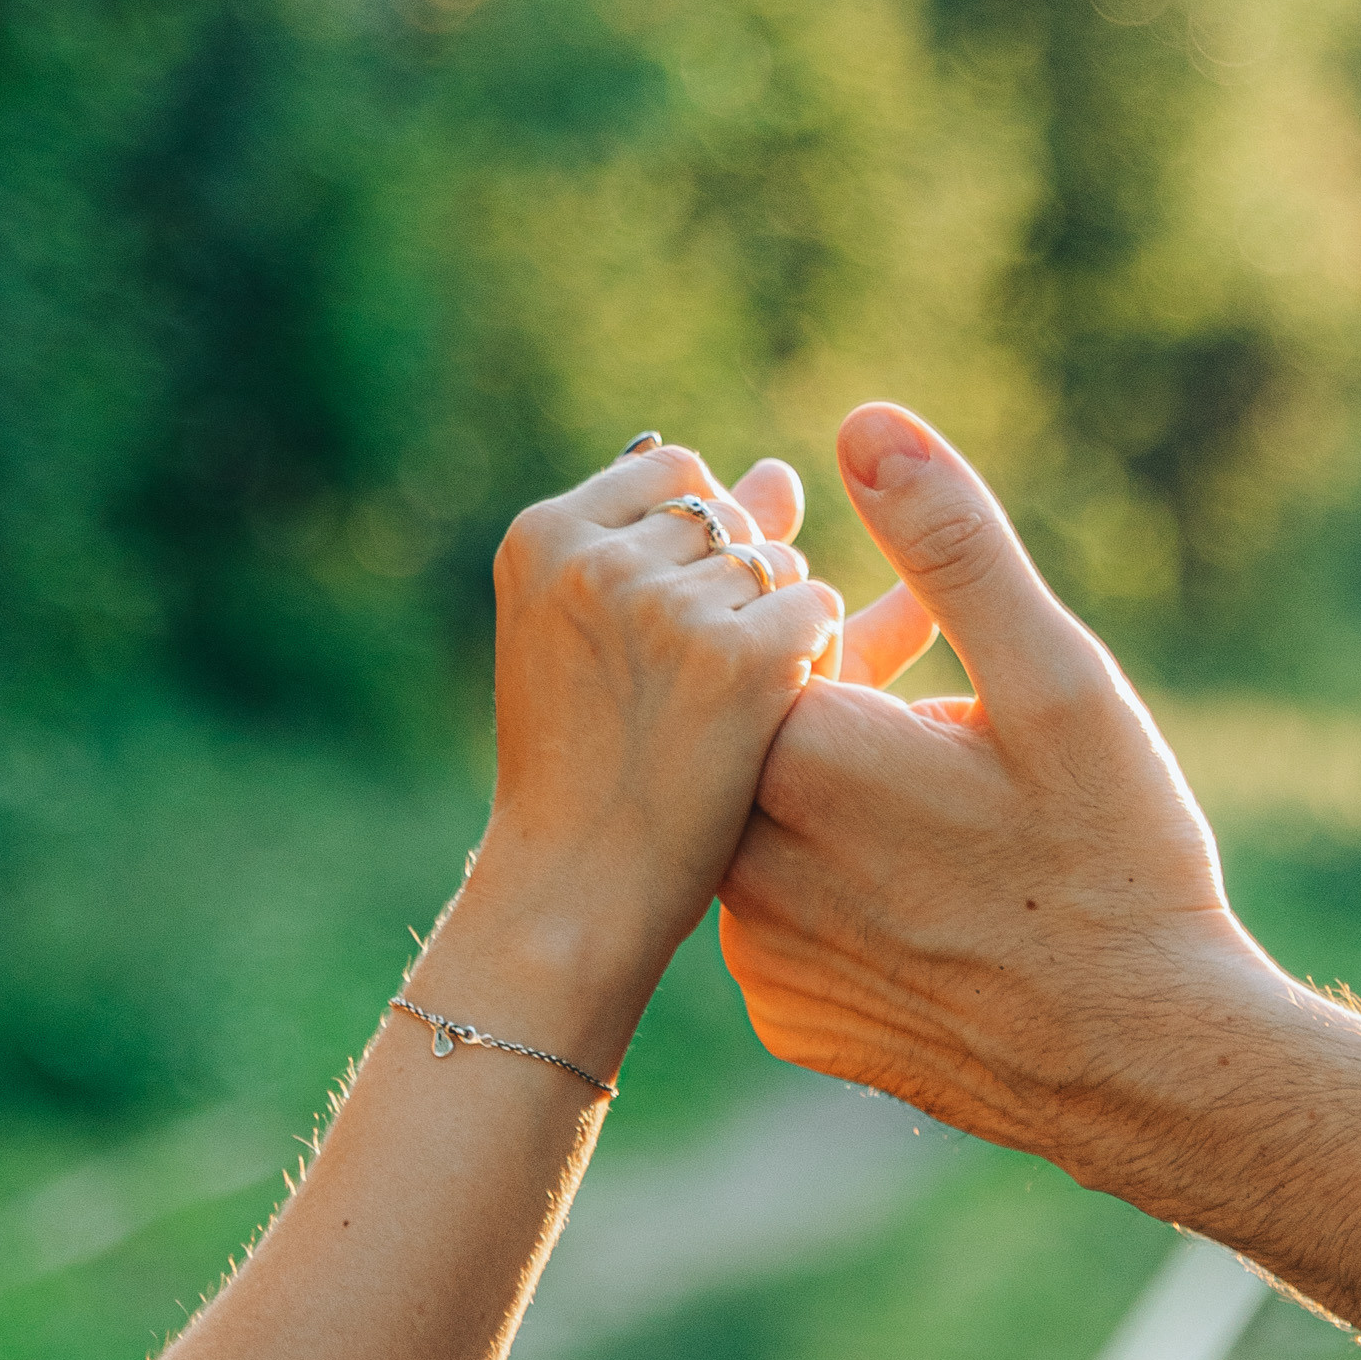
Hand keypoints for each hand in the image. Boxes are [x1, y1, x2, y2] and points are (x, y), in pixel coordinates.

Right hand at [435, 440, 841, 1058]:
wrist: (575, 889)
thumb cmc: (584, 767)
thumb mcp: (583, 635)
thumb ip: (669, 545)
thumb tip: (781, 474)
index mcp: (541, 535)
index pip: (673, 470)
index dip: (700, 542)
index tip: (675, 629)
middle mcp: (597, 556)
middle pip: (730, 515)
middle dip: (739, 584)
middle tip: (695, 685)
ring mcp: (668, 606)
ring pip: (780, 562)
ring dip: (778, 625)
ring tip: (722, 709)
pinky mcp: (740, 659)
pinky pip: (819, 611)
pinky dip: (814, 662)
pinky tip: (767, 720)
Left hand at [720, 407, 1273, 1199]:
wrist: (1149, 1063)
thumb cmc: (1115, 863)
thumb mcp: (1054, 679)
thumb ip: (952, 544)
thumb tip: (862, 423)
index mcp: (797, 757)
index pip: (777, 644)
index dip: (852, 619)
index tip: (922, 628)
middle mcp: (746, 859)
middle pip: (767, 736)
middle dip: (844, 697)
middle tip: (941, 703)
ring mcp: (758, 953)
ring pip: (773, 830)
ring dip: (841, 794)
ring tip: (952, 798)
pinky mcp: (787, 1019)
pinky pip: (788, 920)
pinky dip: (843, 889)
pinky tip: (931, 889)